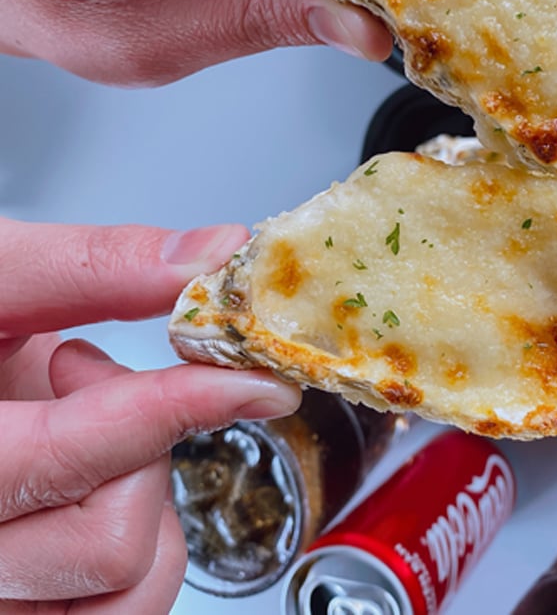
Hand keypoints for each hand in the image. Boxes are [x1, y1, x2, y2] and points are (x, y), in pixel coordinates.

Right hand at [0, 218, 302, 609]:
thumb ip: (94, 267)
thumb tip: (210, 257)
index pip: (65, 460)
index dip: (174, 410)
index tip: (251, 380)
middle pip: (109, 543)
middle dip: (143, 444)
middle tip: (90, 376)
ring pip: (127, 587)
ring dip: (148, 499)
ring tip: (94, 431)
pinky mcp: (26, 599)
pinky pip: (123, 605)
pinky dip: (144, 544)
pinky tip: (104, 481)